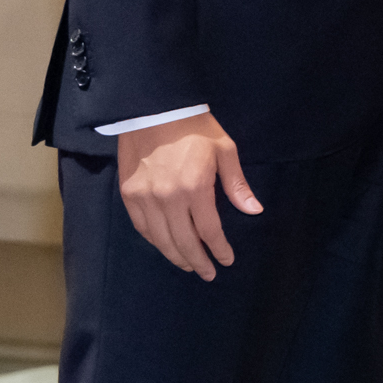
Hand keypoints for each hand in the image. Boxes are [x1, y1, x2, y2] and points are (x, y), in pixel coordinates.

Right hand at [117, 113, 260, 278]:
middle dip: (198, 261)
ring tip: (188, 265)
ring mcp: (145, 197)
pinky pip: (141, 227)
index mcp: (195, 187)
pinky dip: (154, 240)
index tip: (227, 260)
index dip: (219, 249)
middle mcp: (168, 198)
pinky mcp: (128, 194)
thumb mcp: (224, 150)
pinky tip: (165, 245)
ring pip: (161, 240)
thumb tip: (253, 210)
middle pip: (184, 242)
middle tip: (208, 273)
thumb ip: (236, 184)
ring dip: (176, 256)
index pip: (209, 231)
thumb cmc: (195, 127)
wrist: (154, 108)